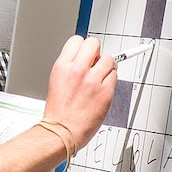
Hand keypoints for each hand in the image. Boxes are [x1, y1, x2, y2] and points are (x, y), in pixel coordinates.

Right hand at [44, 36, 115, 151]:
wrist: (62, 131)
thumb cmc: (59, 111)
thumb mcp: (56, 81)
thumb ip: (71, 67)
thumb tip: (86, 58)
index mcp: (62, 66)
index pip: (77, 40)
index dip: (83, 47)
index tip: (87, 53)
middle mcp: (77, 70)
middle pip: (94, 44)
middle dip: (96, 52)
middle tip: (95, 62)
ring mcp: (92, 80)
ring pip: (109, 59)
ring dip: (107, 67)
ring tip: (100, 77)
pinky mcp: (105, 92)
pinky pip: (115, 76)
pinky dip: (111, 80)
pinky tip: (103, 88)